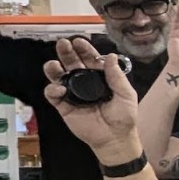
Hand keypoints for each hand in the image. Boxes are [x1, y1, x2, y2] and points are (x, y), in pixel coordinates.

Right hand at [43, 37, 141, 162]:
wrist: (115, 138)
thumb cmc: (124, 116)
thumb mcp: (126, 94)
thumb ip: (117, 76)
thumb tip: (110, 55)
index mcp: (100, 76)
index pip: (90, 59)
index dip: (84, 49)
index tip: (79, 41)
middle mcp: (84, 82)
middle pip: (72, 63)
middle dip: (66, 53)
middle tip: (62, 44)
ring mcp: (73, 94)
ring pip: (59, 77)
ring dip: (54, 68)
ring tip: (53, 64)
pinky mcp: (64, 106)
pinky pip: (53, 96)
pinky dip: (52, 90)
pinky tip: (58, 88)